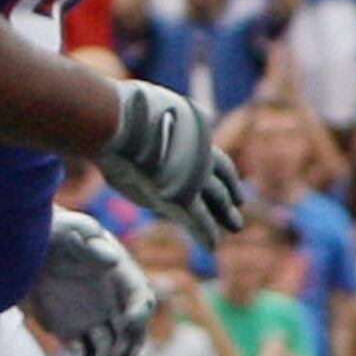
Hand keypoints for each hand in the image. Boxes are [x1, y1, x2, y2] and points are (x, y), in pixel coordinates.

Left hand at [29, 207, 151, 355]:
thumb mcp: (75, 229)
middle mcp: (111, 301)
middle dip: (128, 347)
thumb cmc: (55, 230)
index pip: (142, 299)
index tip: (128, 322)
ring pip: (109, 348)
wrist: (23, 246)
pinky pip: (83, 354)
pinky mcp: (69, 331)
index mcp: (120, 277)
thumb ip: (92, 245)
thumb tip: (113, 260)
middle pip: (132, 331)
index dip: (140, 314)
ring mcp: (92, 318)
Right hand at [98, 76, 245, 238]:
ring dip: (226, 215)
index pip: (211, 155)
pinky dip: (207, 233)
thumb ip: (154, 120)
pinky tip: (212, 245)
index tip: (227, 179)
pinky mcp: (182, 197)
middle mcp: (199, 153)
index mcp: (193, 131)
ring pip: (217, 200)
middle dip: (228, 194)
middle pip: (220, 178)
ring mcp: (194, 174)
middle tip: (238, 207)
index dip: (221, 170)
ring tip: (235, 227)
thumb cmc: (119, 111)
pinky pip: (200, 220)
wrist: (117, 121)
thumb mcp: (143, 110)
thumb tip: (147, 113)